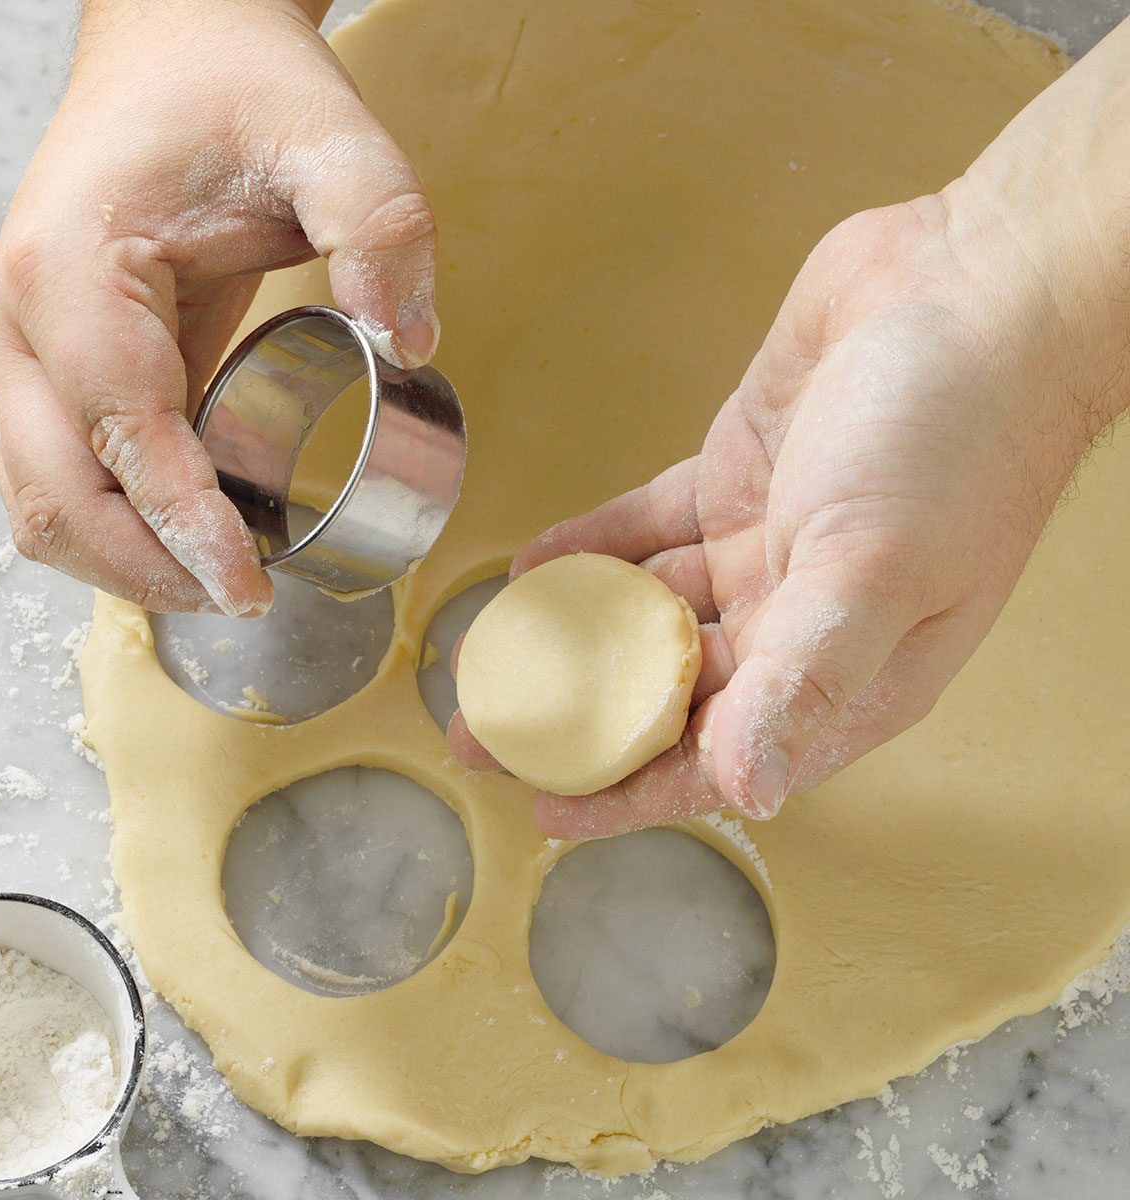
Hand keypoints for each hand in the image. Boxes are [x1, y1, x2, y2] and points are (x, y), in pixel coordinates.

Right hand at [0, 0, 439, 614]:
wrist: (172, 43)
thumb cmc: (230, 82)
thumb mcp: (327, 131)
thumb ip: (378, 221)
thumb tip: (408, 342)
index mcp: (74, 270)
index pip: (118, 431)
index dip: (180, 524)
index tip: (248, 588)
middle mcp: (26, 321)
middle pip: (51, 496)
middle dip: (143, 569)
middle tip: (244, 598)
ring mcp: (27, 350)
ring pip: (40, 501)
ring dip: (120, 559)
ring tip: (222, 576)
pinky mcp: (54, 369)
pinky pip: (64, 475)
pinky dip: (118, 523)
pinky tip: (196, 532)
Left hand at [449, 53, 1129, 836]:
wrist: (979, 289)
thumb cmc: (958, 438)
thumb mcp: (874, 570)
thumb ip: (804, 678)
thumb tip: (748, 788)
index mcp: (850, 674)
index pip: (724, 762)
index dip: (632, 792)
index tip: (548, 810)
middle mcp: (802, 623)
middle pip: (669, 697)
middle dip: (576, 720)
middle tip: (484, 732)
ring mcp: (767, 550)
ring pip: (646, 615)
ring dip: (569, 636)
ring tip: (486, 657)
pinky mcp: (738, 481)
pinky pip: (647, 531)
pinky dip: (592, 548)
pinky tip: (533, 567)